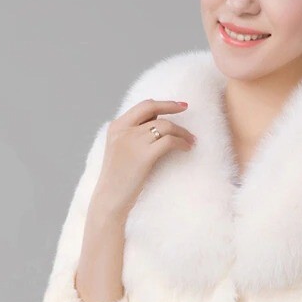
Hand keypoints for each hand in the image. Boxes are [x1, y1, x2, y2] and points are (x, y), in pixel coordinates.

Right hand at [91, 99, 195, 218]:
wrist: (110, 198)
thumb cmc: (118, 178)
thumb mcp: (120, 150)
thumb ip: (133, 135)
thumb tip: (157, 124)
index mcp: (116, 127)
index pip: (143, 106)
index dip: (163, 103)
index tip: (178, 105)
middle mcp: (123, 130)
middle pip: (153, 110)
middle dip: (172, 107)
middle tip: (187, 109)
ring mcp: (133, 142)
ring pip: (165, 126)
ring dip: (182, 131)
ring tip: (191, 140)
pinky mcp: (144, 156)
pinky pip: (169, 141)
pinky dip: (182, 143)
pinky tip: (186, 148)